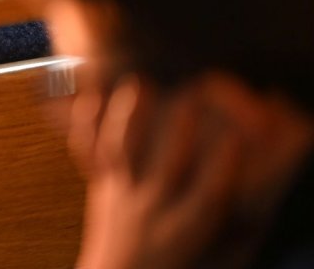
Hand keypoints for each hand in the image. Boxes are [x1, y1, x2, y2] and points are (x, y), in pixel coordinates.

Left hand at [75, 78, 242, 268]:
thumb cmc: (174, 255)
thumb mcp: (203, 240)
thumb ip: (224, 212)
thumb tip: (248, 171)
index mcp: (182, 229)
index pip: (207, 197)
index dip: (223, 167)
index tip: (237, 139)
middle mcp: (149, 209)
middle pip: (165, 169)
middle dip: (180, 132)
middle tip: (192, 97)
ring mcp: (120, 194)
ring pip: (122, 153)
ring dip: (131, 117)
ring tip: (141, 84)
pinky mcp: (99, 184)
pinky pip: (88, 153)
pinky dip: (86, 125)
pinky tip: (89, 96)